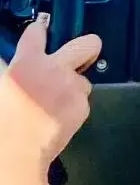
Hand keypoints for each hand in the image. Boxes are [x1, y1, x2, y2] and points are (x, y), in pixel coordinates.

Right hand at [0, 16, 101, 171]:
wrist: (15, 153)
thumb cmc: (2, 120)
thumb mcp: (3, 85)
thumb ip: (13, 74)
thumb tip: (18, 74)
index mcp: (27, 61)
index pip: (36, 32)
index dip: (38, 31)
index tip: (39, 32)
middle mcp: (55, 69)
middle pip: (87, 45)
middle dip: (88, 47)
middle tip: (80, 55)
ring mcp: (72, 88)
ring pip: (83, 81)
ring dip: (73, 88)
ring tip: (56, 103)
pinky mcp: (82, 109)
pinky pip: (80, 103)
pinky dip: (72, 109)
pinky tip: (57, 120)